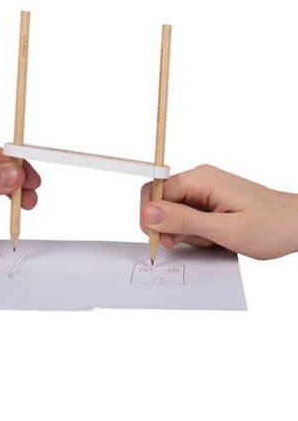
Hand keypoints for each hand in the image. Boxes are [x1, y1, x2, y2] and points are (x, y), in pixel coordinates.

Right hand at [140, 165, 297, 258]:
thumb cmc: (272, 225)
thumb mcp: (225, 229)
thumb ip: (184, 221)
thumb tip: (148, 213)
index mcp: (200, 179)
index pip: (155, 191)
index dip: (151, 216)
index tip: (161, 239)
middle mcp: (199, 180)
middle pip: (161, 201)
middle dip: (168, 226)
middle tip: (188, 242)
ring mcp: (203, 189)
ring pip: (172, 211)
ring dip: (184, 231)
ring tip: (210, 239)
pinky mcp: (208, 200)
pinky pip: (186, 215)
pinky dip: (194, 230)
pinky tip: (213, 236)